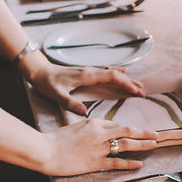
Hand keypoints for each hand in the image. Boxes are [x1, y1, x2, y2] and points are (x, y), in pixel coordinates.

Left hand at [20, 52, 144, 114]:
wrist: (38, 71)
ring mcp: (89, 70)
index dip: (126, 83)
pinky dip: (117, 73)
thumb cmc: (46, 83)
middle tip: (143, 93)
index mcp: (87, 76)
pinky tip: (123, 72)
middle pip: (116, 74)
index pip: (112, 77)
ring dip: (126, 78)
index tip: (137, 91)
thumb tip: (84, 112)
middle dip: (131, 82)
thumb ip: (69, 102)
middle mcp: (91, 71)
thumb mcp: (56, 95)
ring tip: (139, 86)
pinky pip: (107, 71)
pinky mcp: (86, 71)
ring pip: (113, 72)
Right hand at [42, 119, 157, 175]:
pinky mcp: (95, 162)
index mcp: (93, 122)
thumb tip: (100, 133)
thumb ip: (89, 130)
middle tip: (157, 134)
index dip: (130, 128)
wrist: (45, 150)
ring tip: (154, 145)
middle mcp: (99, 133)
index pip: (117, 124)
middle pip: (127, 131)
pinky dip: (130, 163)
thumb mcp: (75, 127)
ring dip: (142, 144)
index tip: (139, 130)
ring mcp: (98, 148)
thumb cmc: (55, 139)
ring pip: (126, 144)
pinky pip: (117, 162)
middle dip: (143, 133)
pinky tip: (140, 163)